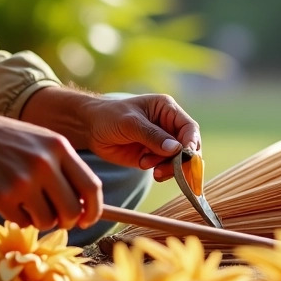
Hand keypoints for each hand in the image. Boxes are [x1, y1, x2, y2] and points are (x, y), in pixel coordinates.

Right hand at [0, 109, 102, 230]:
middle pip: (72, 210)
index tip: (88, 218)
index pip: (92, 187)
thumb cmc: (6, 140)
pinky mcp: (3, 197)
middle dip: (68, 221)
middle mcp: (45, 164)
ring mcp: (24, 181)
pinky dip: (20, 219)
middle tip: (56, 218)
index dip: (95, 209)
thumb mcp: (41, 140)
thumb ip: (64, 166)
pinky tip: (11, 202)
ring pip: (49, 221)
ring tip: (28, 205)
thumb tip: (86, 204)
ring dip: (41, 220)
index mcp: (59, 147)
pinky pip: (24, 223)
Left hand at [76, 93, 200, 182]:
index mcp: (167, 109)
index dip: (190, 143)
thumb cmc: (109, 117)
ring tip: (147, 165)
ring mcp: (162, 142)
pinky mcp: (153, 156)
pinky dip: (161, 171)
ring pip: (178, 160)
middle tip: (165, 169)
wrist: (90, 129)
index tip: (185, 156)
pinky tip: (144, 165)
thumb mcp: (130, 123)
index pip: (189, 128)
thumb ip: (152, 136)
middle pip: (187, 146)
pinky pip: (166, 167)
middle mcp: (168, 125)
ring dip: (168, 167)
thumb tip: (177, 149)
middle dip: (180, 160)